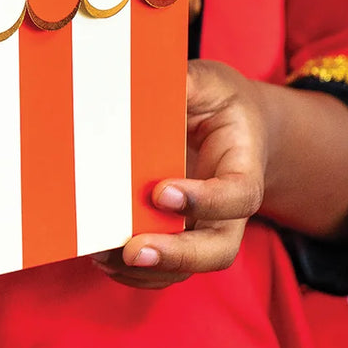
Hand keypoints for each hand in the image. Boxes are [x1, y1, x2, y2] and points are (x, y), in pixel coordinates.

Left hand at [94, 60, 266, 289]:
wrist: (233, 127)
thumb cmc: (220, 103)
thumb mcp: (211, 83)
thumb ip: (187, 82)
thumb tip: (144, 76)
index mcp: (244, 168)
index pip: (237, 196)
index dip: (204, 201)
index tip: (161, 191)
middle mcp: (228, 211)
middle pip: (217, 250)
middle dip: (176, 255)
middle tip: (135, 249)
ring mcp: (204, 229)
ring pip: (186, 268)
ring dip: (146, 269)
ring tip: (104, 254)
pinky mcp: (178, 237)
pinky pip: (163, 268)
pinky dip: (133, 271)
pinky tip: (102, 257)